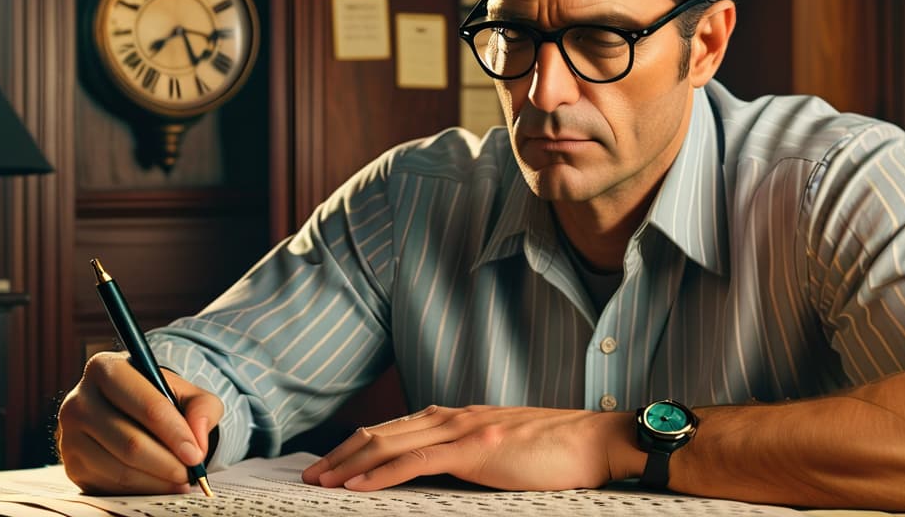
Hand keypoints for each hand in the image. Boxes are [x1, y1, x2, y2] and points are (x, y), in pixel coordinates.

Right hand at [56, 351, 222, 494]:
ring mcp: (69, 436)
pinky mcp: (71, 465)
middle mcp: (79, 401)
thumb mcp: (187, 393)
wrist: (127, 412)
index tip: (196, 455)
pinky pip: (110, 486)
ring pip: (121, 469)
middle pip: (131, 443)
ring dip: (157, 480)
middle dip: (169, 463)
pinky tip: (160, 483)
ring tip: (181, 480)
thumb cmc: (159, 399)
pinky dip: (142, 489)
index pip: (147, 406)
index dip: (175, 434)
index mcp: (106, 369)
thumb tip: (198, 442)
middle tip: (192, 473)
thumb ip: (202, 409)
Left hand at [300, 405, 644, 491]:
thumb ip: (471, 455)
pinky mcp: (473, 450)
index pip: (395, 429)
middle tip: (310, 475)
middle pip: (382, 432)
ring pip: (389, 444)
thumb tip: (442, 475)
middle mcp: (453, 417)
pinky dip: (380, 474)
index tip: (332, 464)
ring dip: (349, 464)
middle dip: (341, 454)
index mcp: (459, 417)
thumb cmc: (556, 452)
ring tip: (321, 481)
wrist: (594, 443)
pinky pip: (415, 462)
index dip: (359, 445)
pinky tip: (357, 486)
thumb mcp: (503, 451)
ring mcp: (462, 430)